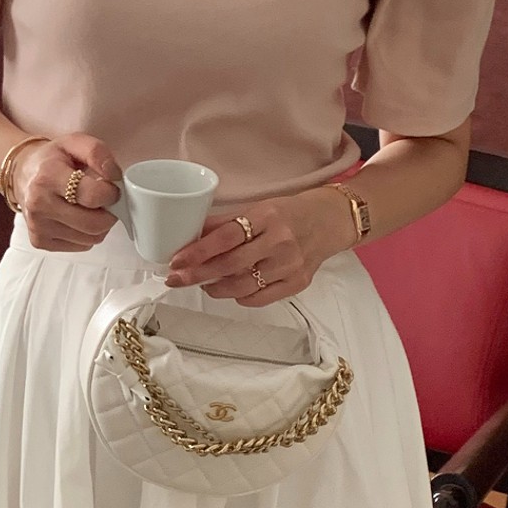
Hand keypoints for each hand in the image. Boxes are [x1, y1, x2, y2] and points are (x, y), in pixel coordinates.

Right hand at [13, 133, 121, 251]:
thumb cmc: (52, 159)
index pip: (92, 196)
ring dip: (99, 224)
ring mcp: (38, 227)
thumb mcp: (75, 143)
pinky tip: (78, 218)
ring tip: (89, 207)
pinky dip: (87, 234)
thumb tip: (115, 176)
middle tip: (105, 201)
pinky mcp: (40, 242)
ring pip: (91, 238)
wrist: (23, 175)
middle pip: (94, 224)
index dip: (111, 193)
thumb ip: (98, 153)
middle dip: (109, 213)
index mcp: (48, 177)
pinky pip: (81, 246)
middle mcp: (39, 204)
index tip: (111, 187)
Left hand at [165, 187, 355, 305]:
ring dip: (216, 288)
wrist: (331, 221)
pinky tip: (231, 291)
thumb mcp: (258, 209)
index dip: (198, 251)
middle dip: (198, 275)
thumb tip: (189, 236)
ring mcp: (291, 264)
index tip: (176, 261)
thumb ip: (225, 223)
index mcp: (267, 217)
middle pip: (230, 265)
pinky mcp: (298, 282)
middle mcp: (280, 241)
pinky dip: (240, 297)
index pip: (226, 236)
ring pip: (243, 286)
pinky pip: (260, 298)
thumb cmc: (289, 213)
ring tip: (203, 284)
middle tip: (177, 279)